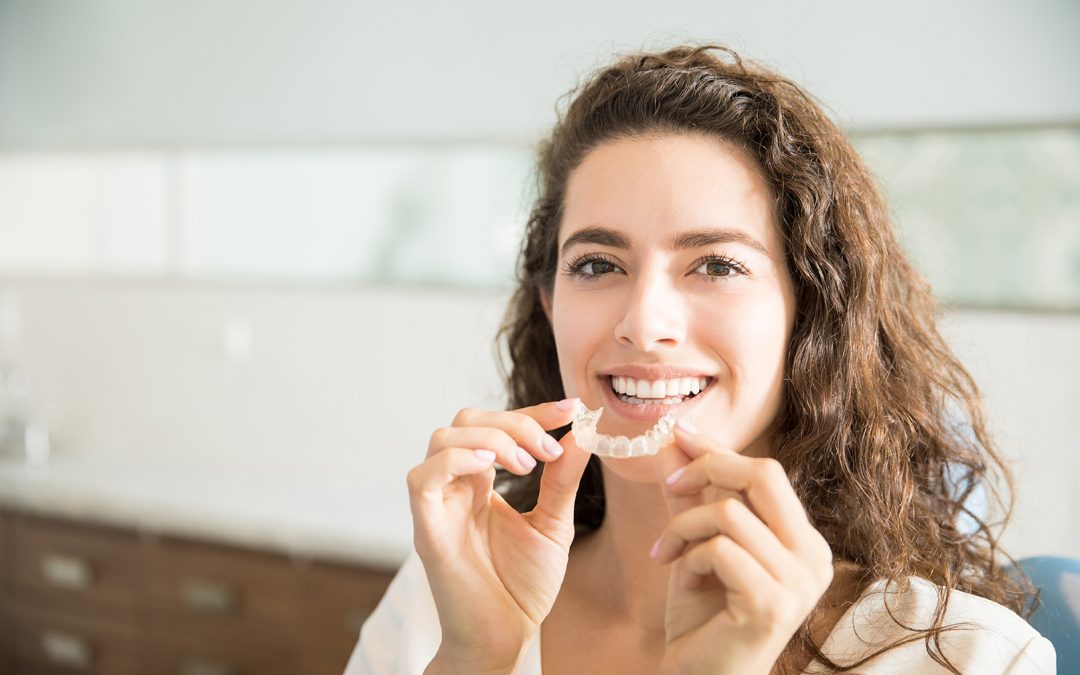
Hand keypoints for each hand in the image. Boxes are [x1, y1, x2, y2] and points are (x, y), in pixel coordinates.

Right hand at [407, 399, 591, 673]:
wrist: (506, 638)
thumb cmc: (522, 587)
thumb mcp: (553, 524)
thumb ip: (561, 480)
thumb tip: (581, 433)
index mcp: (480, 483)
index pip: (497, 426)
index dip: (532, 411)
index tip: (571, 409)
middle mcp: (455, 487)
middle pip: (466, 420)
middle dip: (514, 422)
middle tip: (549, 449)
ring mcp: (438, 505)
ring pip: (443, 438)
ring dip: (491, 438)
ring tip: (527, 465)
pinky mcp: (426, 529)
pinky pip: (423, 477)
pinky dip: (456, 459)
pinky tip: (492, 469)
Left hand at [651, 421, 834, 674]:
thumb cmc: (703, 617)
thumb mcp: (696, 544)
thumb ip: (691, 496)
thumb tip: (674, 440)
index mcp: (804, 541)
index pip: (766, 473)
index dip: (719, 449)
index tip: (678, 432)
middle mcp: (814, 557)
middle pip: (764, 474)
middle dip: (708, 467)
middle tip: (670, 485)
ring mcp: (800, 582)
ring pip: (730, 512)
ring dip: (684, 526)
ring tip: (667, 553)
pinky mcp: (773, 603)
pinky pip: (720, 549)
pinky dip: (689, 557)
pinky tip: (682, 581)